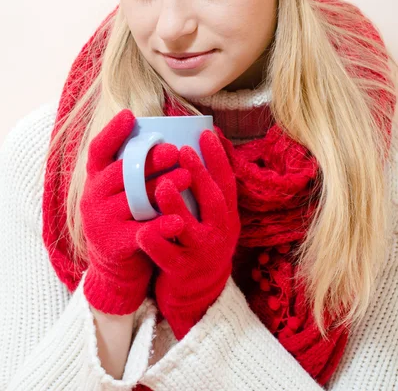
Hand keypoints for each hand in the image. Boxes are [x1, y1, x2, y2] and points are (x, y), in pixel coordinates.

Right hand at [80, 109, 181, 314]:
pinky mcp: (114, 245)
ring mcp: (101, 221)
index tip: (129, 115)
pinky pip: (141, 232)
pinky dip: (161, 226)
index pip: (99, 150)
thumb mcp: (123, 190)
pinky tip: (179, 221)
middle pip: (122, 173)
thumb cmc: (127, 216)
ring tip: (186, 177)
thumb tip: (165, 133)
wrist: (117, 266)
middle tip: (174, 150)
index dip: (112, 132)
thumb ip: (135, 167)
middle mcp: (94, 196)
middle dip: (149, 160)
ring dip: (162, 187)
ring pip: (134, 200)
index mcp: (96, 178)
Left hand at [136, 129, 240, 338]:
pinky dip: (156, 244)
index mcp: (227, 217)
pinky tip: (143, 231)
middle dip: (200, 175)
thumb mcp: (210, 220)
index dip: (219, 158)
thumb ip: (203, 193)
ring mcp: (203, 254)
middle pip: (214, 201)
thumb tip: (193, 151)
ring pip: (191, 229)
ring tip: (161, 186)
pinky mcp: (183, 273)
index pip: (227, 183)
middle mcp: (221, 233)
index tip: (207, 133)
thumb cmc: (198, 245)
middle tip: (183, 151)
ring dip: (177, 207)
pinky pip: (168, 257)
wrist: (198, 296)